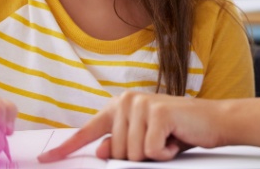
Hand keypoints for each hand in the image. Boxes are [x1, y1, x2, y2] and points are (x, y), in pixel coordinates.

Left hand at [38, 91, 225, 162]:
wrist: (215, 121)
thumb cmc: (180, 132)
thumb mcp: (146, 140)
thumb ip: (122, 145)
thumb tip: (102, 150)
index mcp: (120, 106)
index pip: (88, 131)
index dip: (66, 148)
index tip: (45, 158)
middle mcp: (127, 101)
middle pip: (117, 152)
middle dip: (141, 156)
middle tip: (161, 142)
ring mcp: (141, 105)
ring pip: (132, 154)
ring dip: (155, 155)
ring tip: (169, 139)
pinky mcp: (157, 113)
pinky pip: (150, 151)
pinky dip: (166, 153)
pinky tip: (176, 139)